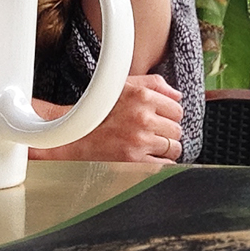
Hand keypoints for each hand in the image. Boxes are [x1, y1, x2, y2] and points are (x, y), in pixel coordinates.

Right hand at [29, 74, 183, 162]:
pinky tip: (148, 158)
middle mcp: (142, 118)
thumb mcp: (124, 87)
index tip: (160, 121)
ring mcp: (139, 141)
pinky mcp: (134, 162)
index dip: (170, 117)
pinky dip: (160, 164)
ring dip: (165, 149)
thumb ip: (154, 85)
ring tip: (148, 146)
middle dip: (167, 133)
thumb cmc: (98, 111)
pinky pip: (165, 165)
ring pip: (174, 148)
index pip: (177, 110)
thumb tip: (177, 95)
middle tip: (152, 134)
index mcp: (141, 97)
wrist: (72, 136)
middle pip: (177, 130)